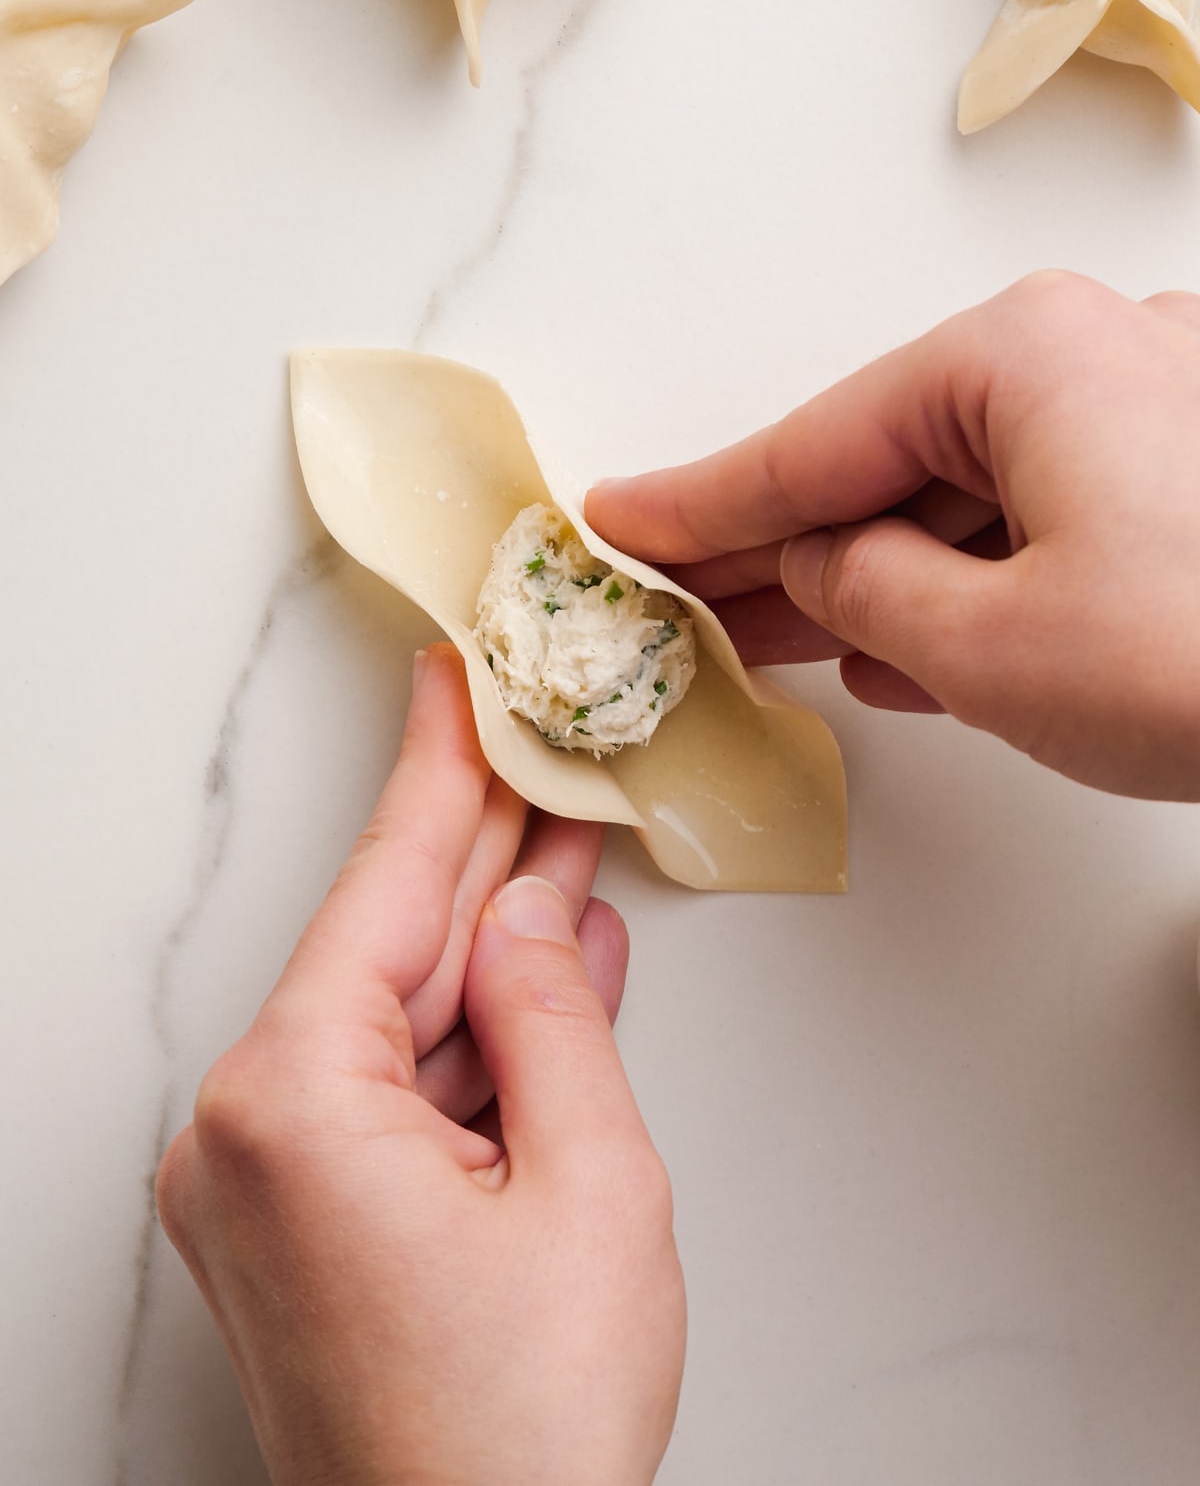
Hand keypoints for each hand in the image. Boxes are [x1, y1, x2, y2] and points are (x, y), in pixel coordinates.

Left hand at [157, 643, 684, 1485]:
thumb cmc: (522, 1439)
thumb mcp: (590, 1188)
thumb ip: (556, 1021)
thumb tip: (539, 914)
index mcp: (292, 1104)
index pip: (384, 887)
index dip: (440, 772)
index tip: (452, 681)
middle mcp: (244, 1134)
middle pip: (387, 949)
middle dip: (481, 859)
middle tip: (540, 757)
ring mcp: (263, 1188)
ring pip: (397, 1022)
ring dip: (491, 954)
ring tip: (571, 857)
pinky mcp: (297, 1228)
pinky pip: (390, 1093)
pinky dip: (472, 1044)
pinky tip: (545, 982)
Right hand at [587, 273, 1199, 799]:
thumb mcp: (990, 643)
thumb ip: (868, 593)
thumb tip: (826, 567)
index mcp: (1022, 356)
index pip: (814, 442)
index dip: (701, 501)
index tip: (615, 518)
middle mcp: (1090, 352)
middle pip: (889, 461)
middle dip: (784, 546)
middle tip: (678, 597)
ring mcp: (1155, 411)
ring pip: (971, 497)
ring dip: (878, 576)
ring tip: (777, 641)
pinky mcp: (1197, 481)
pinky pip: (1048, 520)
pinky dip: (974, 584)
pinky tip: (911, 645)